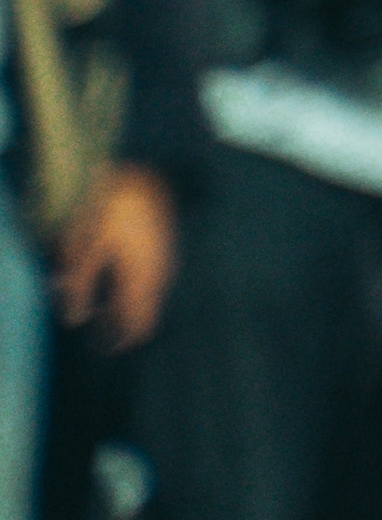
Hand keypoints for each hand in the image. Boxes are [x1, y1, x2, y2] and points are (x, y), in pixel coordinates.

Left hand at [51, 165, 169, 350]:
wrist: (143, 171)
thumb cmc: (109, 209)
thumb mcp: (85, 249)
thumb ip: (80, 285)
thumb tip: (76, 320)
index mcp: (143, 276)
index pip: (141, 320)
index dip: (125, 338)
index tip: (110, 347)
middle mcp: (162, 270)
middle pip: (147, 306)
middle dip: (121, 316)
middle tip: (94, 316)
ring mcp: (167, 255)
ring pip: (150, 289)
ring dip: (126, 297)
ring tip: (100, 295)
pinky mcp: (166, 242)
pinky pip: (153, 272)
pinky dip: (134, 281)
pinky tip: (118, 272)